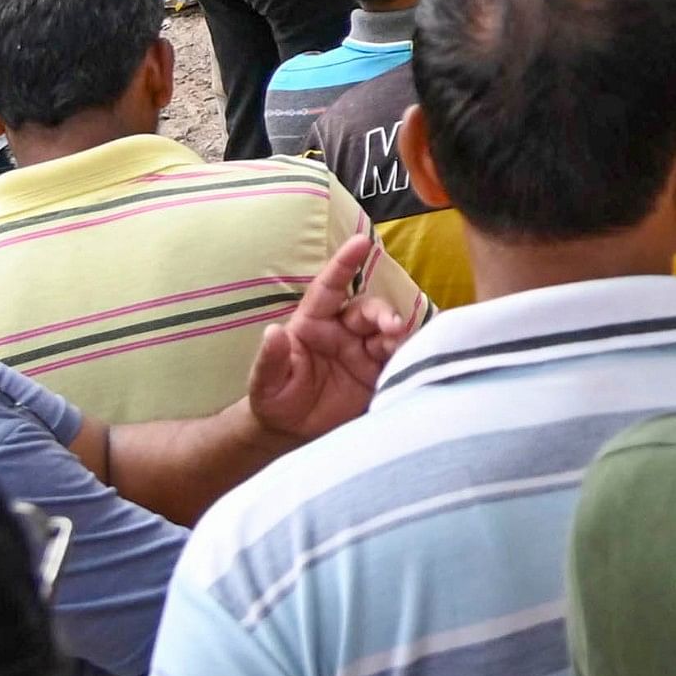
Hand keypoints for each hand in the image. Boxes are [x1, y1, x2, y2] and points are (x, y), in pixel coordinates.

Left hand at [242, 232, 406, 442]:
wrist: (292, 433)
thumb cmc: (274, 400)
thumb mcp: (265, 383)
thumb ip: (270, 359)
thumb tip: (273, 332)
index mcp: (313, 323)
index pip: (330, 288)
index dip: (344, 264)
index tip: (361, 242)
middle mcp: (342, 331)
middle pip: (367, 310)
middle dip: (382, 313)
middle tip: (392, 327)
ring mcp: (363, 351)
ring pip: (387, 330)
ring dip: (397, 333)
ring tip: (400, 343)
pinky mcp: (378, 372)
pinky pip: (398, 357)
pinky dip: (407, 355)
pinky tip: (411, 359)